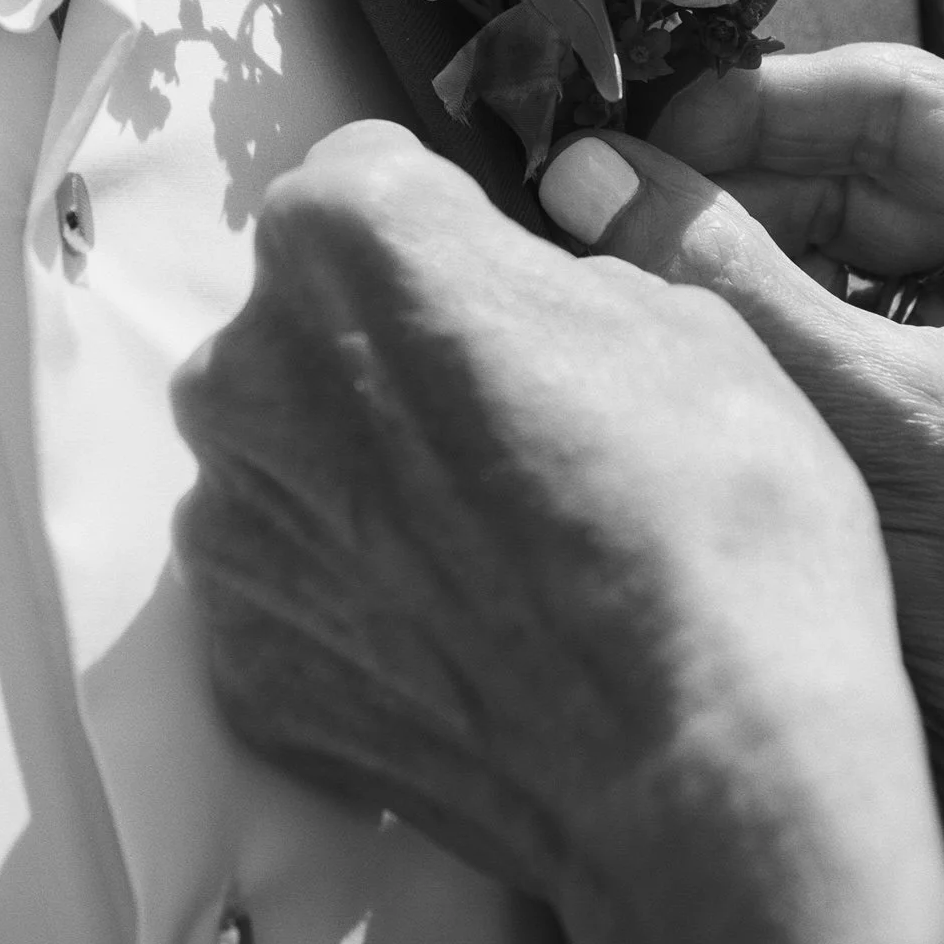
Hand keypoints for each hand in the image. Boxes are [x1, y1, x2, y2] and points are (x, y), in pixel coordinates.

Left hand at [172, 121, 943, 943]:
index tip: (502, 278)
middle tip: (513, 416)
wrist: (709, 767)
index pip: (368, 177)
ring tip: (497, 536)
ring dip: (365, 465)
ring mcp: (231, 521)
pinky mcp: (239, 656)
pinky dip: (354, 586)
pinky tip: (462, 624)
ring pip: (292, 446)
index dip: (451, 222)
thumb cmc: (711, 513)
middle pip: (312, 316)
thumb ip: (552, 271)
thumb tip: (525, 288)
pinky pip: (292, 576)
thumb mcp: (678, 315)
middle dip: (393, 342)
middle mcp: (248, 366)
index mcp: (350, 237)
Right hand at [539, 44, 943, 943]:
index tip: (636, 140)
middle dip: (732, 192)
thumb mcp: (857, 412)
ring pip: (852, 244)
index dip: (749, 112)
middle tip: (605, 208)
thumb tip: (584, 168)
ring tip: (630, 273)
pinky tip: (692, 341)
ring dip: (741, 256)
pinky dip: (775, 321)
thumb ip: (715, 275)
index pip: (896, 102)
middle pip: (867, 171)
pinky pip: (861, 316)